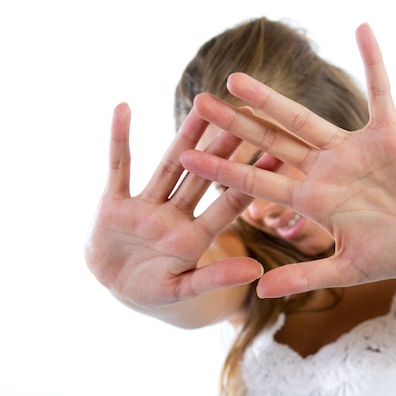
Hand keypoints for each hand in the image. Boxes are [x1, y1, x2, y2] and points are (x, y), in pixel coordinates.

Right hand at [84, 103, 266, 308]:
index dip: (255, 178)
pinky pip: (117, 167)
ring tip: (204, 103)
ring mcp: (146, 206)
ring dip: (186, 135)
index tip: (281, 153)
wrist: (116, 291)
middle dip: (225, 145)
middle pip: (205, 175)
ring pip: (170, 164)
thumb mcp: (184, 288)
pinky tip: (123, 108)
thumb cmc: (156, 293)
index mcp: (196, 237)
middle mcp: (176, 214)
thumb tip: (258, 271)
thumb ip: (216, 277)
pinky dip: (118, 139)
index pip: (231, 203)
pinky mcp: (114, 203)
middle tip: (248, 113)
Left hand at [180, 24, 395, 297]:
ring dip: (272, 98)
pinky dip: (375, 62)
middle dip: (234, 125)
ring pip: (305, 117)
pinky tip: (362, 29)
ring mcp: (354, 150)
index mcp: (314, 200)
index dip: (223, 169)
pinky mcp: (389, 135)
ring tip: (236, 78)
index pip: (258, 181)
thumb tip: (258, 292)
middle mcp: (326, 170)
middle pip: (271, 142)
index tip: (187, 157)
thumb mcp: (348, 269)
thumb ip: (304, 275)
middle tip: (197, 104)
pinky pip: (382, 92)